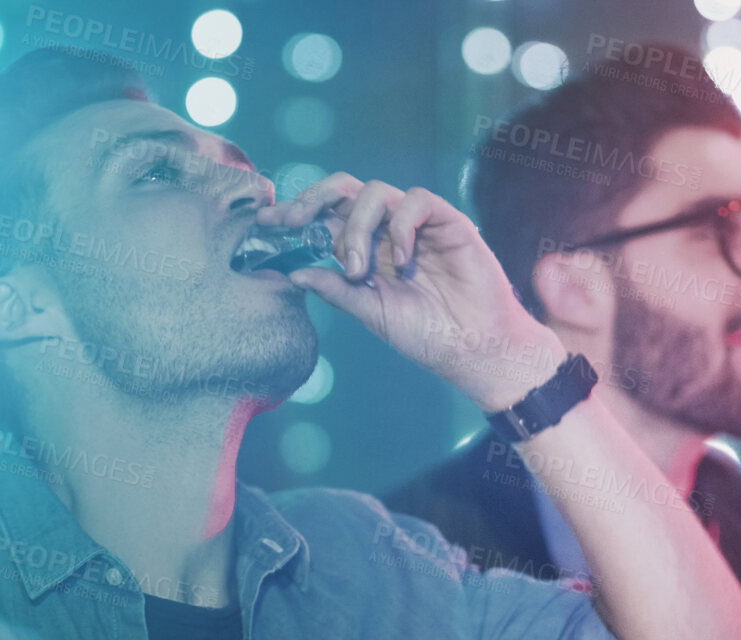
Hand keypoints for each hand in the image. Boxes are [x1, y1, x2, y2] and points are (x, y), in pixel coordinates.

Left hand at [261, 173, 564, 411]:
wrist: (474, 348)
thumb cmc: (428, 336)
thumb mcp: (371, 313)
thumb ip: (336, 290)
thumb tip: (292, 272)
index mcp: (367, 249)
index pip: (326, 216)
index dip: (296, 212)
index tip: (265, 222)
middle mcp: (388, 231)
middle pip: (345, 190)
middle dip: (314, 199)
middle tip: (296, 223)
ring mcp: (417, 225)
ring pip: (375, 193)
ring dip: (358, 228)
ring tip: (360, 269)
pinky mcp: (448, 222)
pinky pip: (416, 202)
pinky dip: (400, 227)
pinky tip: (403, 260)